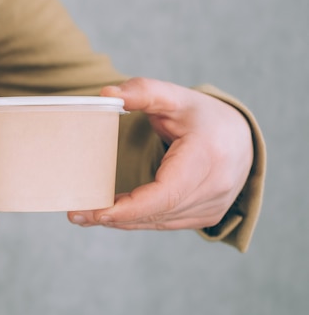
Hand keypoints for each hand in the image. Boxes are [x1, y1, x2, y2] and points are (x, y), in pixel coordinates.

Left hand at [68, 77, 252, 230]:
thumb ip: (142, 91)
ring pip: (159, 221)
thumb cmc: (203, 116)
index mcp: (208, 157)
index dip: (131, 207)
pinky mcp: (206, 216)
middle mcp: (215, 187)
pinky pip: (165, 223)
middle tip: (76, 214)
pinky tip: (110, 216)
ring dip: (121, 222)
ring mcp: (212, 206)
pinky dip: (137, 221)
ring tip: (84, 216)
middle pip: (158, 212)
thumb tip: (105, 93)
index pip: (167, 193)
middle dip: (115, 217)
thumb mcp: (175, 96)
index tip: (98, 211)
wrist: (240, 137)